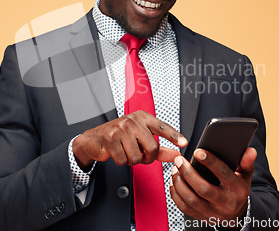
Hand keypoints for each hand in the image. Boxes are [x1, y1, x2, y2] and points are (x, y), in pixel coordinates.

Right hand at [72, 110, 187, 169]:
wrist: (95, 138)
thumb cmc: (120, 137)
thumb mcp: (140, 138)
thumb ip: (159, 148)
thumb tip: (175, 154)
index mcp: (143, 117)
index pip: (162, 127)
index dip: (174, 136)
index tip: (184, 143)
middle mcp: (133, 120)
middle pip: (152, 147)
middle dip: (148, 157)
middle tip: (141, 155)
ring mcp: (121, 128)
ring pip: (138, 156)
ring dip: (132, 160)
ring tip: (126, 152)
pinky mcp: (111, 138)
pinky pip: (124, 160)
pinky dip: (122, 162)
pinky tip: (117, 153)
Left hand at [170, 147, 256, 227]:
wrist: (236, 214)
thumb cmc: (237, 187)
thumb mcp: (245, 174)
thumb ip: (246, 161)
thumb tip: (250, 150)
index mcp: (237, 189)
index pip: (224, 174)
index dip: (210, 162)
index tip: (197, 151)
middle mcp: (226, 203)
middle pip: (203, 188)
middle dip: (188, 173)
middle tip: (178, 160)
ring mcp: (213, 213)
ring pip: (192, 200)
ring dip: (179, 183)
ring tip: (174, 169)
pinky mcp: (202, 218)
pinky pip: (185, 208)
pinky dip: (176, 195)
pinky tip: (174, 182)